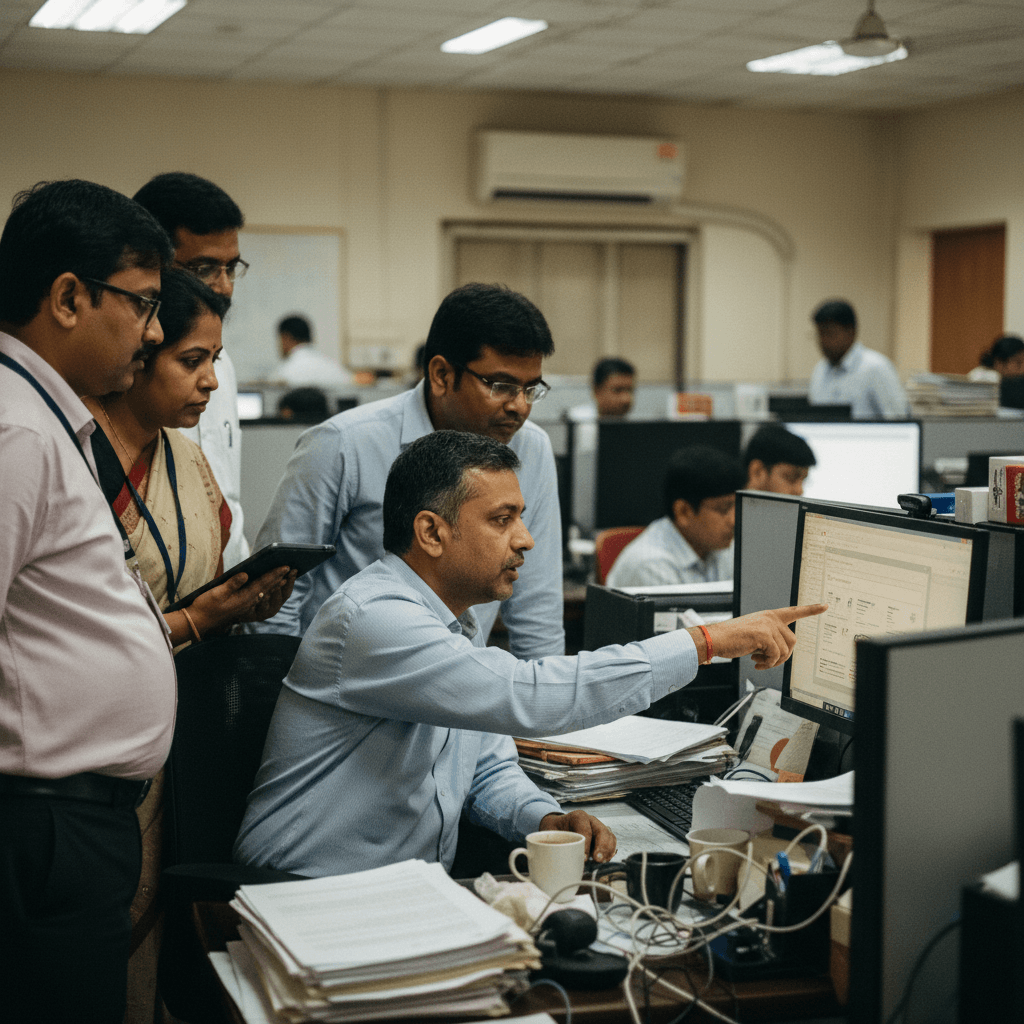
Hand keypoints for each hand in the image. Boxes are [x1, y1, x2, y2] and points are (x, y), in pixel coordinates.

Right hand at [190, 567, 295, 633]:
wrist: (199, 621)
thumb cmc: (206, 606)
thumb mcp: (217, 593)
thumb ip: (232, 584)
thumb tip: (245, 574)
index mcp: (244, 598)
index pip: (263, 584)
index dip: (275, 574)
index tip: (286, 566)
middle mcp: (248, 602)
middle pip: (268, 588)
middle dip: (280, 578)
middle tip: (292, 568)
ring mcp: (246, 604)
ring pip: (265, 593)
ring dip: (276, 584)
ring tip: (287, 576)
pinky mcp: (242, 605)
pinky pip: (259, 596)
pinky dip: (267, 589)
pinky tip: (271, 585)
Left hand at [539, 810, 616, 862]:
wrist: (557, 828)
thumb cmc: (553, 831)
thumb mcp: (548, 834)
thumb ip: (552, 843)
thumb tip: (558, 860)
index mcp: (577, 817)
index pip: (585, 828)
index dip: (586, 844)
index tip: (583, 858)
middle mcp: (590, 820)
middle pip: (602, 831)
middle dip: (601, 847)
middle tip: (597, 860)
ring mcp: (598, 828)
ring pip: (609, 836)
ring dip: (608, 850)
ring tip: (601, 862)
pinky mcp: (602, 837)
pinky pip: (611, 843)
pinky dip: (610, 852)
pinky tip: (604, 861)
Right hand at [693, 603, 827, 668]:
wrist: (715, 638)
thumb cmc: (732, 638)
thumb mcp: (754, 632)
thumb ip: (770, 636)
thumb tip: (782, 650)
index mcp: (769, 615)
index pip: (794, 611)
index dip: (811, 610)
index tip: (825, 606)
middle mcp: (770, 618)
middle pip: (792, 641)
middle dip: (783, 655)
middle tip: (768, 660)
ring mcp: (768, 625)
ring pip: (784, 650)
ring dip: (773, 661)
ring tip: (758, 660)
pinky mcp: (764, 635)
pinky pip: (775, 656)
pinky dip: (767, 663)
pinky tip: (755, 661)